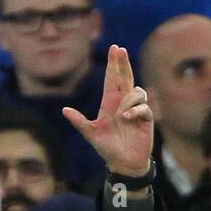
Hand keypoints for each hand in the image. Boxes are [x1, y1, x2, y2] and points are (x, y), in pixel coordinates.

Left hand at [62, 44, 153, 177]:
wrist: (124, 162)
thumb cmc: (107, 148)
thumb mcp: (91, 134)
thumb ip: (79, 122)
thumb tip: (64, 110)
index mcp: (109, 102)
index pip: (112, 78)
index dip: (114, 64)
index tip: (115, 48)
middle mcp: (123, 102)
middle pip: (125, 76)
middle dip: (123, 63)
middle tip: (119, 49)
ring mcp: (135, 109)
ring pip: (136, 91)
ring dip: (128, 100)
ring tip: (122, 116)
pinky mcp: (145, 117)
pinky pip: (143, 106)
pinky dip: (136, 110)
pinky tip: (128, 119)